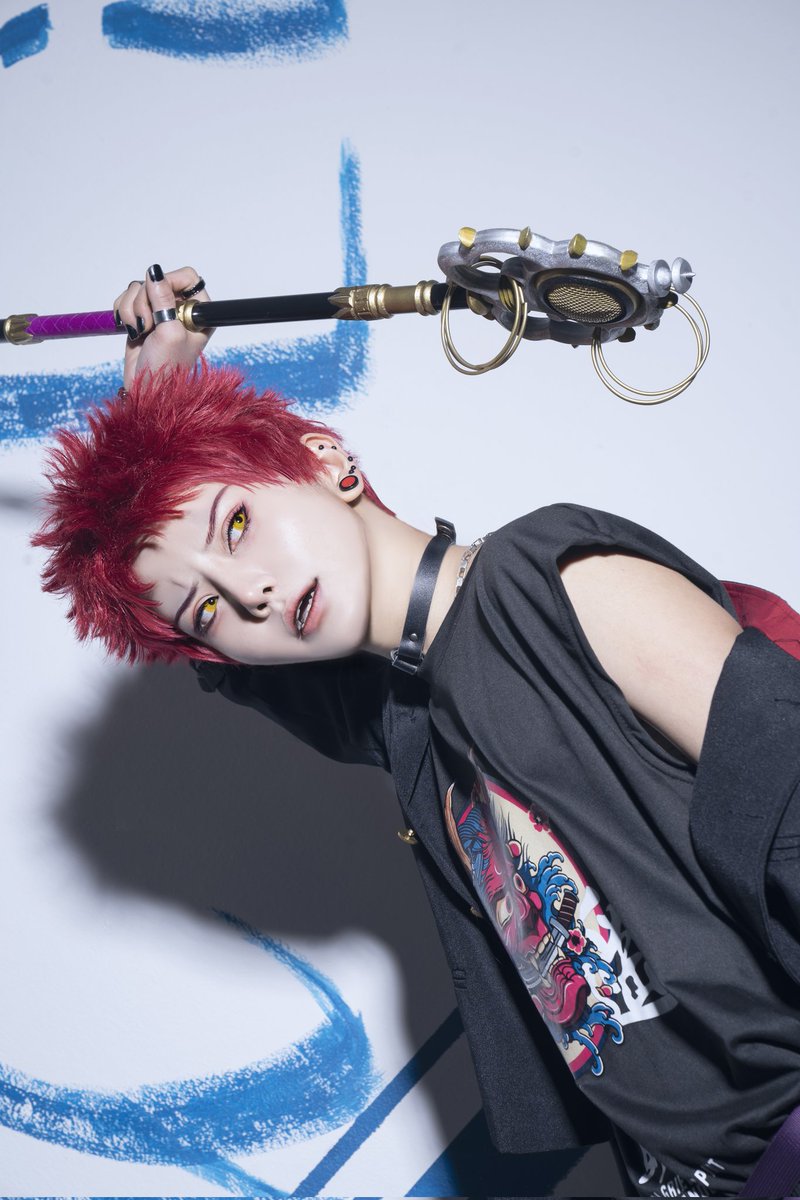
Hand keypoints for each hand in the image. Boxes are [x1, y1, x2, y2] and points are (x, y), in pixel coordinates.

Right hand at [113, 265, 211, 389]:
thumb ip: (163, 300)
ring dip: (132, 309)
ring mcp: (161, 313)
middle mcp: (181, 310)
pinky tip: (130, 330)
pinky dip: (123, 311)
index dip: (168, 283)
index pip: (187, 277)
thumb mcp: (169, 332)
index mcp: (199, 313)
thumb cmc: (166, 369)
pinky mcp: (142, 317)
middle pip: (157, 280)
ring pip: (138, 288)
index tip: (159, 304)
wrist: (145, 390)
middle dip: (145, 301)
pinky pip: (126, 299)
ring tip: (139, 331)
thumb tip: (154, 272)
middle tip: (148, 325)